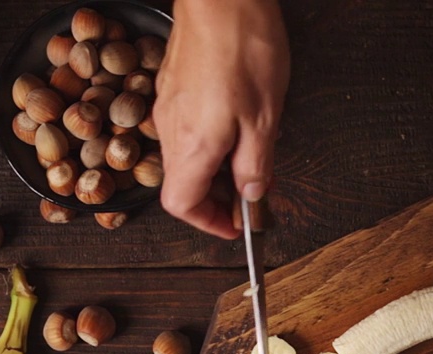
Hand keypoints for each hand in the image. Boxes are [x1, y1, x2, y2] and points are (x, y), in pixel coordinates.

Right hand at [153, 0, 289, 237]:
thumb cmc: (243, 49)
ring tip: (255, 157)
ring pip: (187, 155)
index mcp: (191, 146)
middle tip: (257, 192)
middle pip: (185, 183)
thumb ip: (256, 166)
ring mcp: (168, 106)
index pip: (182, 205)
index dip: (209, 223)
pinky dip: (212, 141)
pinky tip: (240, 126)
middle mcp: (170, 129)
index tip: (236, 226)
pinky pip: (187, 128)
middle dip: (221, 196)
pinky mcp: (173, 86)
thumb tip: (252, 197)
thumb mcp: (264, 120)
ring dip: (219, 167)